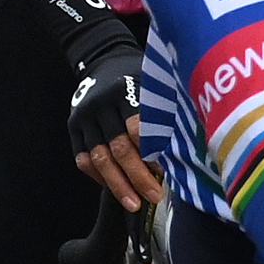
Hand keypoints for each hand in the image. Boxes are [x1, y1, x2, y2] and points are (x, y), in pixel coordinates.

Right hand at [62, 20, 160, 210]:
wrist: (102, 59)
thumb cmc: (140, 75)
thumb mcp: (154, 82)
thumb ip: (166, 109)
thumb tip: (190, 146)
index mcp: (124, 91)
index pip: (137, 128)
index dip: (152, 152)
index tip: (168, 172)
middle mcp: (100, 106)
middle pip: (118, 148)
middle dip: (138, 176)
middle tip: (155, 197)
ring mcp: (83, 118)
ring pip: (99, 158)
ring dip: (117, 184)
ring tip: (134, 204)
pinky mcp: (73, 128)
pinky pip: (83, 158)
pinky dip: (99, 177)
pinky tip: (116, 190)